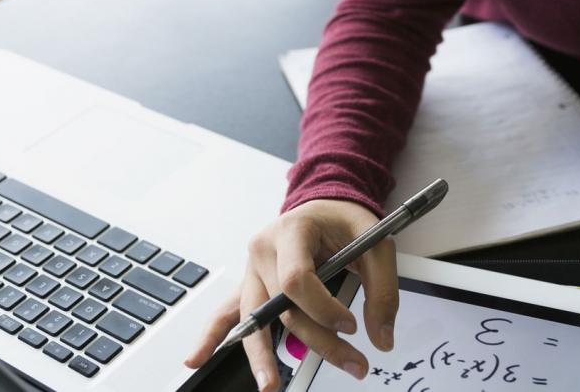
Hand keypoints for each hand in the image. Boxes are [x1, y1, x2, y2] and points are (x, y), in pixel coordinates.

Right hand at [184, 198, 398, 390]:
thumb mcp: (376, 244)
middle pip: (282, 306)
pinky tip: (197, 358)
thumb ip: (383, 290)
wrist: (324, 205)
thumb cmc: (344, 222)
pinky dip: (212, 335)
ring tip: (270, 385)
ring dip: (262, 353)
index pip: (297, 278)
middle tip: (353, 364)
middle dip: (317, 341)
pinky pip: (227, 311)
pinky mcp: (252, 285)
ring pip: (255, 317)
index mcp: (291, 231)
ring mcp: (252, 269)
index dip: (323, 308)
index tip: (351, 324)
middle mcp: (263, 250)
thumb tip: (381, 339)